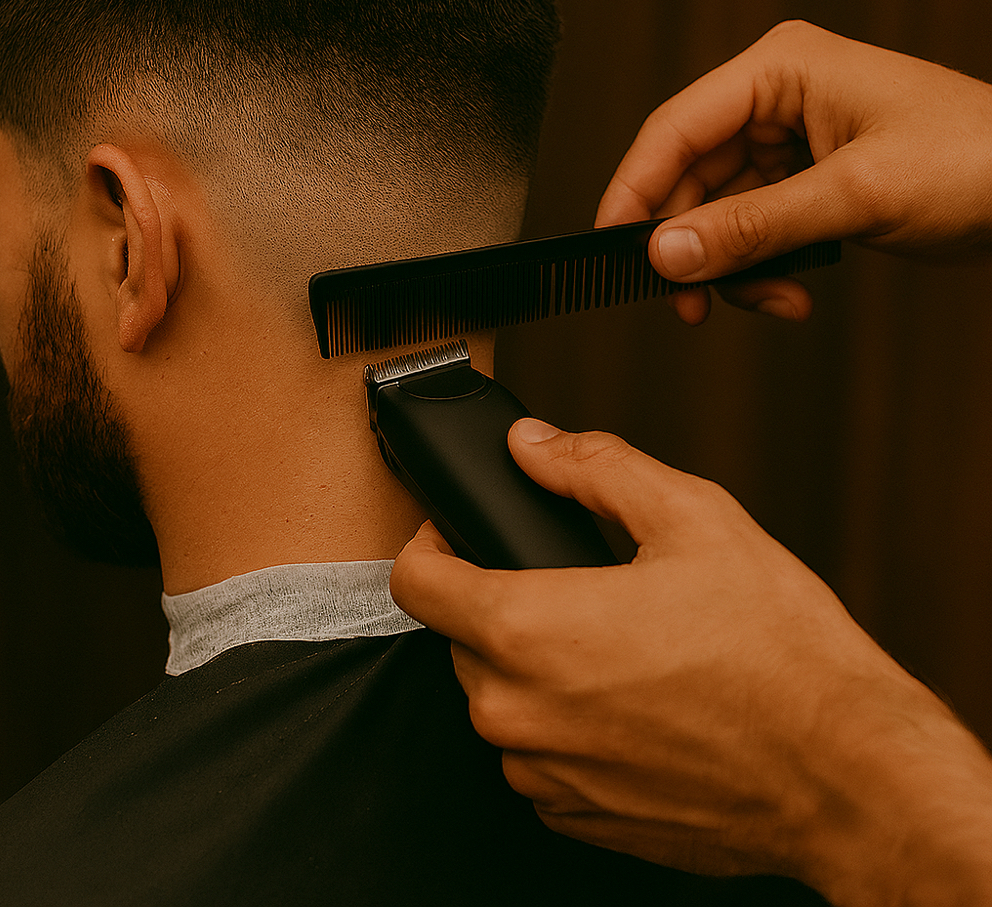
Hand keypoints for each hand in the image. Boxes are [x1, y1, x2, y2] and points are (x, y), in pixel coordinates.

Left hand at [390, 419, 991, 905]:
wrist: (845, 775)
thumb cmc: (778, 653)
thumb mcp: (693, 519)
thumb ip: (595, 467)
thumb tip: (533, 444)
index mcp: (529, 630)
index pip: (415, 581)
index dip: (431, 543)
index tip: (459, 534)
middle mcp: (518, 713)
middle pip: (461, 637)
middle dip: (501, 602)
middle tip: (576, 585)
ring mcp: (544, 774)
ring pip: (498, 698)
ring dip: (536, 666)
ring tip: (619, 646)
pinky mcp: (577, 816)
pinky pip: (538, 753)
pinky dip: (565, 722)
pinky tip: (633, 702)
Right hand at [596, 20, 991, 322]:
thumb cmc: (973, 158)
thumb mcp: (852, 195)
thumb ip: (752, 227)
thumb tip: (667, 253)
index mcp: (779, 71)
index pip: (675, 130)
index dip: (634, 192)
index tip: (610, 248)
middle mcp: (775, 102)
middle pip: (690, 181)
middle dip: (691, 248)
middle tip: (687, 301)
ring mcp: (789, 145)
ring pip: (718, 216)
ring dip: (733, 270)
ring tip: (768, 302)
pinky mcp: (803, 185)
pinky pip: (752, 234)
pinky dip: (762, 273)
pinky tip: (791, 296)